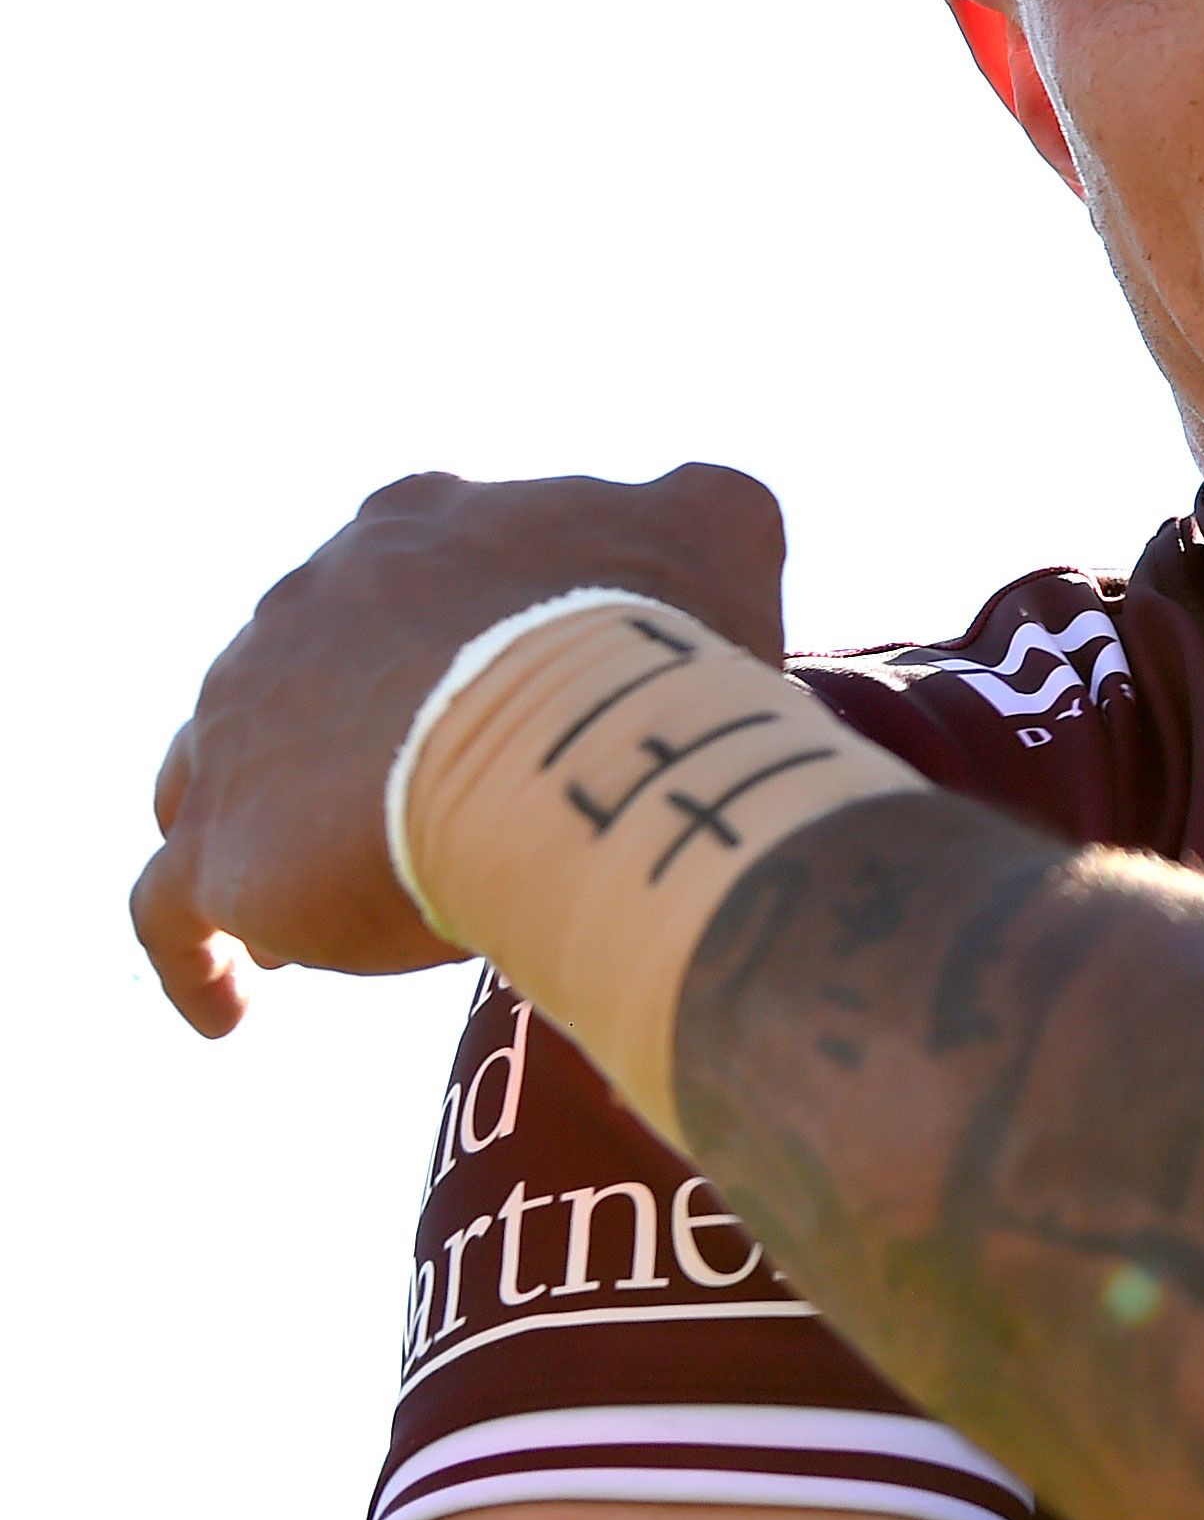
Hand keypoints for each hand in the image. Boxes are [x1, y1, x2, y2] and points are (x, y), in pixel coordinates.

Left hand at [131, 464, 791, 1035]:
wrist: (574, 742)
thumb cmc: (653, 642)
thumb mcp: (718, 527)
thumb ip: (701, 508)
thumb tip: (703, 510)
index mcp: (410, 526)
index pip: (407, 570)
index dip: (446, 632)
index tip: (488, 695)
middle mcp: (299, 607)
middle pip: (301, 671)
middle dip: (344, 734)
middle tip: (408, 811)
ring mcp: (238, 724)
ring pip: (207, 774)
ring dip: (256, 822)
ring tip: (310, 902)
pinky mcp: (221, 845)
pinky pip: (170, 911)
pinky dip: (194, 956)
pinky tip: (231, 1011)